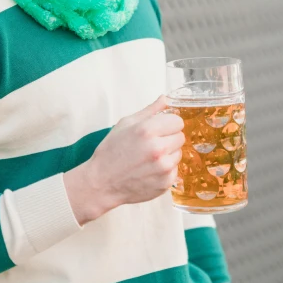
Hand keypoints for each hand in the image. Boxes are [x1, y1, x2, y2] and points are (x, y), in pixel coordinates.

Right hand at [64, 94, 184, 224]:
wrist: (102, 181)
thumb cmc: (111, 151)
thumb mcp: (125, 124)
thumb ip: (150, 110)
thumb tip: (165, 99)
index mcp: (148, 130)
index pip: (177, 121)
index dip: (168, 124)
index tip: (160, 129)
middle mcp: (158, 148)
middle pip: (180, 137)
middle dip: (169, 138)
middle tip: (152, 144)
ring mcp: (163, 168)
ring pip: (179, 153)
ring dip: (168, 154)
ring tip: (149, 158)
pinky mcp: (165, 183)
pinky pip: (175, 170)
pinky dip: (165, 170)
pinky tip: (150, 170)